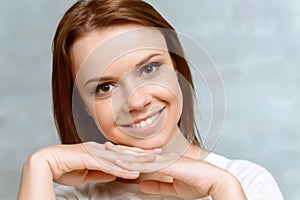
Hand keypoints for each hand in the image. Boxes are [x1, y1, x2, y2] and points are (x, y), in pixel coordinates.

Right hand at [18, 142, 160, 199]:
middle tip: (161, 154)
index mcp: (101, 151)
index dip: (139, 155)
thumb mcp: (87, 172)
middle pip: (126, 152)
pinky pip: (108, 165)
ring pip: (121, 157)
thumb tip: (113, 173)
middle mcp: (101, 149)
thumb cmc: (65, 166)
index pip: (124, 153)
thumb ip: (101, 171)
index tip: (153, 156)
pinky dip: (122, 169)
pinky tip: (133, 173)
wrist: (46, 161)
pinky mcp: (89, 158)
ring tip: (153, 163)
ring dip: (138, 161)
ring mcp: (96, 153)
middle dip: (144, 154)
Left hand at [113, 148, 246, 199]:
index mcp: (162, 161)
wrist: (214, 180)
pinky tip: (122, 161)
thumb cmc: (197, 182)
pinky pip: (147, 163)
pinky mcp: (168, 164)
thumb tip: (142, 184)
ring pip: (139, 156)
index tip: (113, 152)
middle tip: (103, 145)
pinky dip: (133, 162)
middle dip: (119, 149)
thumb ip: (158, 185)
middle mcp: (161, 158)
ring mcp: (164, 159)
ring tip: (107, 150)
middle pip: (136, 152)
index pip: (140, 156)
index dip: (126, 153)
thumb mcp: (173, 187)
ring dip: (122, 153)